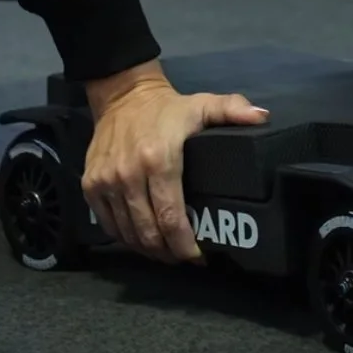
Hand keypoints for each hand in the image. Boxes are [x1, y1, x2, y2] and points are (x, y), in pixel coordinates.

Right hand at [82, 63, 269, 262]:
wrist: (122, 95)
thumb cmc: (167, 109)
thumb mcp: (203, 104)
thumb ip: (233, 110)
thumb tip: (262, 117)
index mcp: (159, 160)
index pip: (171, 217)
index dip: (186, 245)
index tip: (200, 257)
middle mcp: (129, 175)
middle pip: (149, 232)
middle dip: (169, 253)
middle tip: (184, 257)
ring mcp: (106, 182)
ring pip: (127, 233)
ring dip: (148, 249)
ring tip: (166, 251)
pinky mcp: (90, 186)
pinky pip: (108, 225)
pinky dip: (125, 238)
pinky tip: (142, 239)